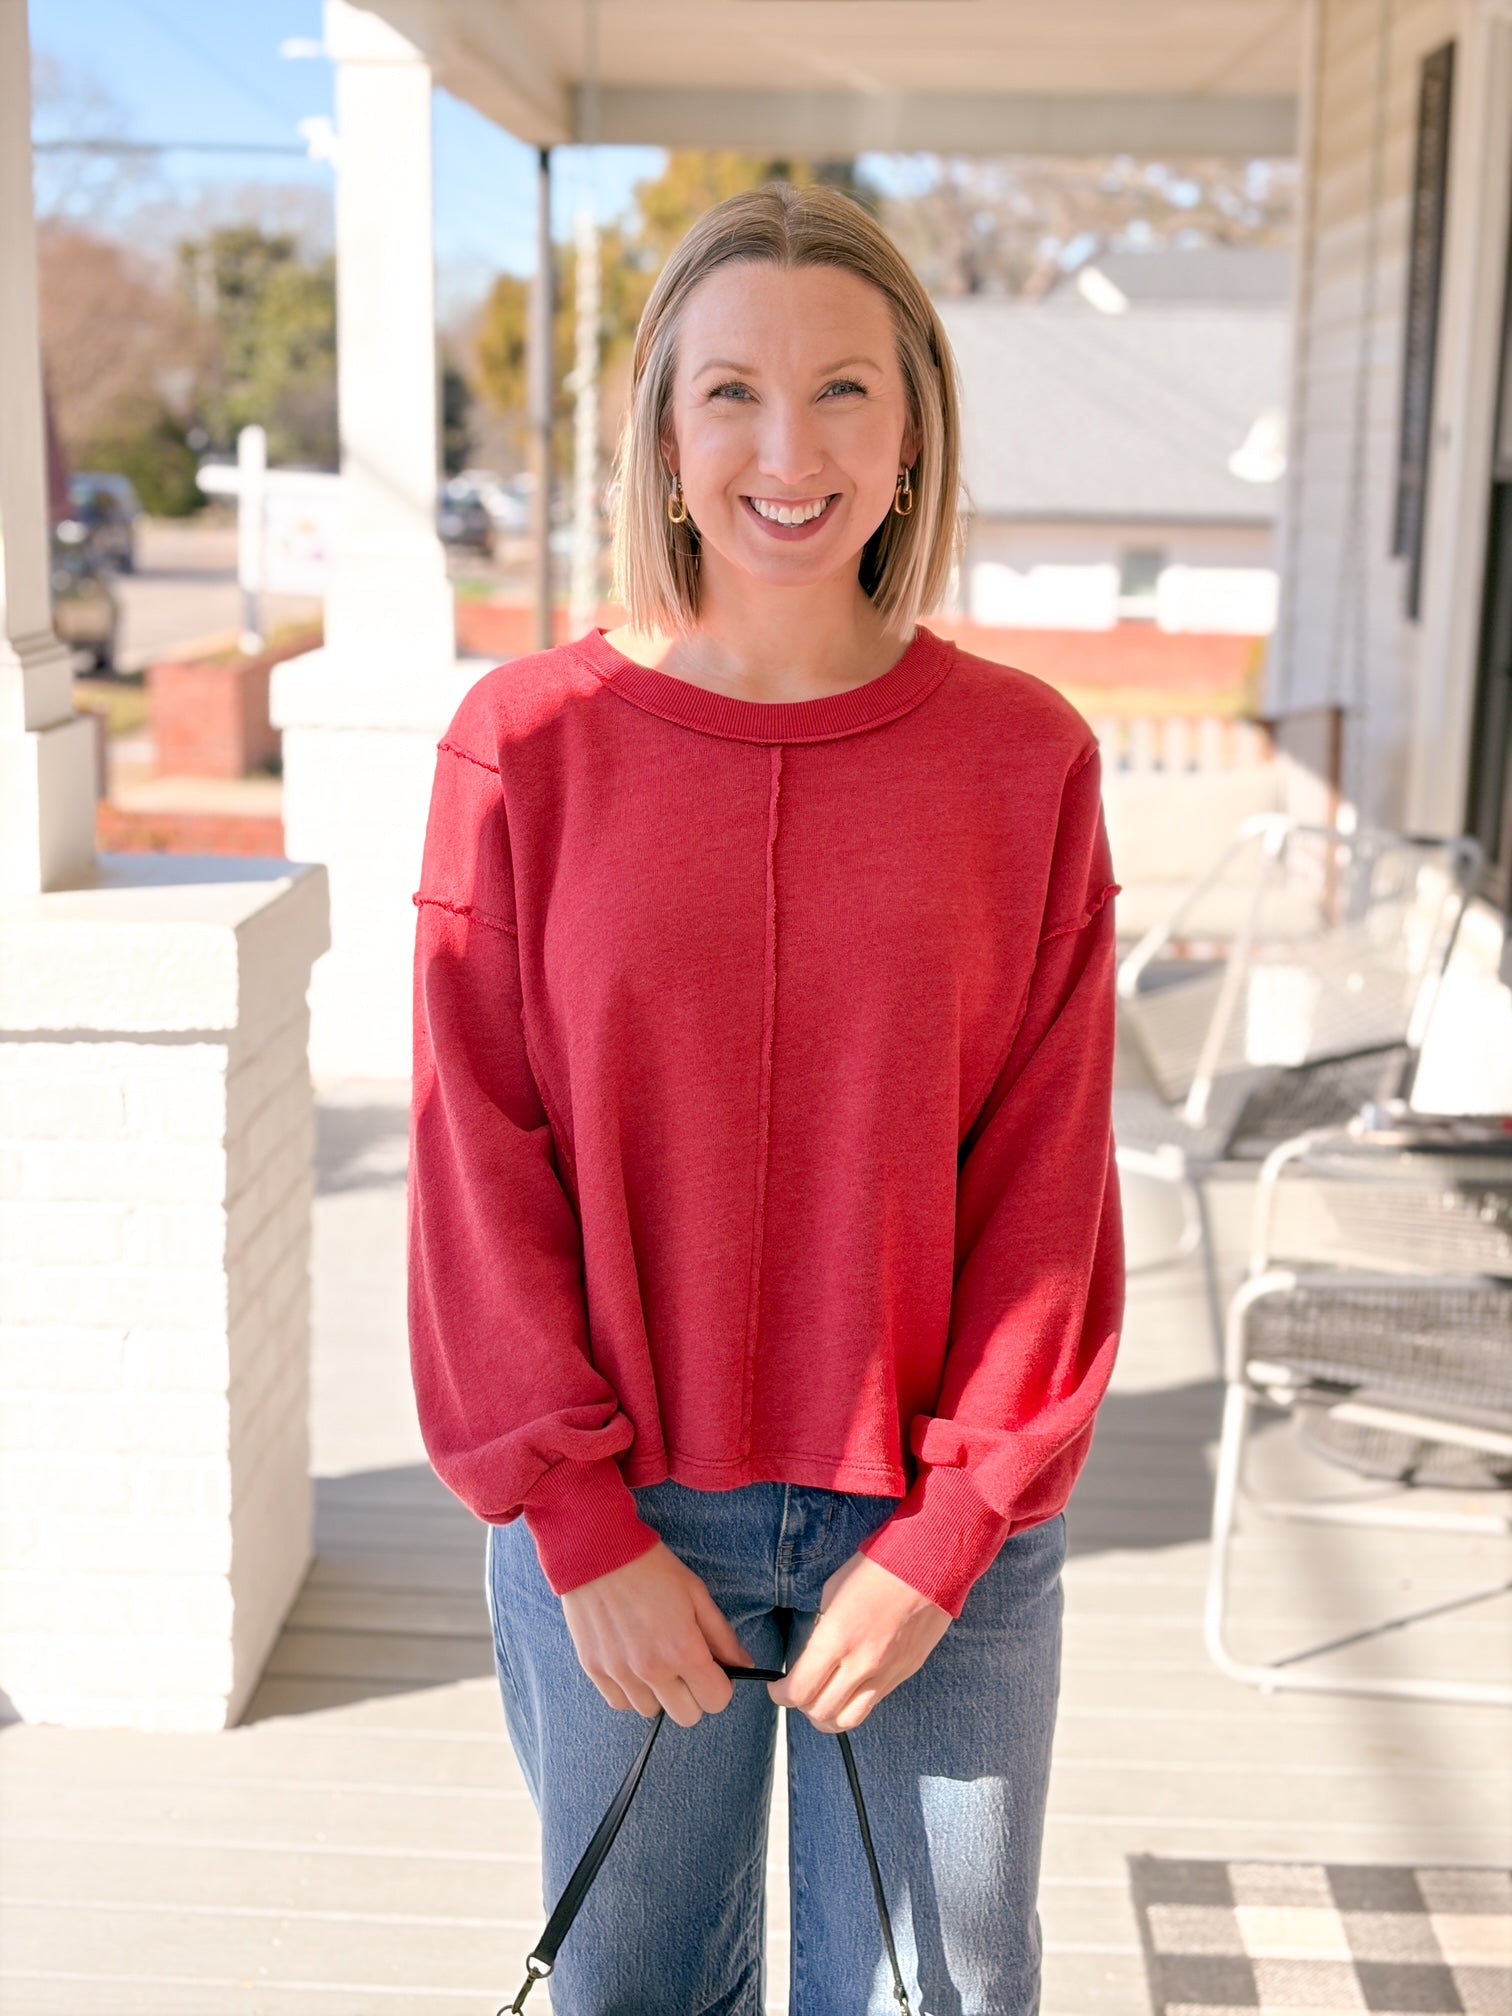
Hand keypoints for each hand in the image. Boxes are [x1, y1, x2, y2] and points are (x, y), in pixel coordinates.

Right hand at [560, 1539, 755, 1728]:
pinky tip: (632, 1663)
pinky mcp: (594, 1669)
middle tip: (684, 1666)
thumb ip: (722, 1635)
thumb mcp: (696, 1593)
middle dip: (693, 1695)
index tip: (712, 1669)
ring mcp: (620, 1673)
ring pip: (651, 1711)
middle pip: (687, 1716)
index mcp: (683, 1650)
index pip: (716, 1701)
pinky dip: (630, 1691)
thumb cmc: (651, 1567)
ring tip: (654, 1658)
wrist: (597, 1550)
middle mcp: (652, 1669)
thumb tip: (744, 1665)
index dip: (720, 1685)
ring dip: (659, 1693)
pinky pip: (620, 1703)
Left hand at [767, 1552, 951, 1733]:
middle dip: (802, 1706)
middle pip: (821, 1712)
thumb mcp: (834, 1592)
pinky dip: (855, 1702)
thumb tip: (815, 1652)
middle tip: (798, 1693)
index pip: (800, 1690)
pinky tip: (851, 1687)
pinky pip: (874, 1702)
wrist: (930, 1562)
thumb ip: (823, 1629)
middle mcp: (861, 1663)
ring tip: (823, 1700)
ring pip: (849, 1720)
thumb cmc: (878, 1567)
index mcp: (836, 1638)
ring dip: (829, 1716)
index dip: (781, 1694)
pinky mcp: (906, 1673)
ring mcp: (887, 1673)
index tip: (778, 1687)